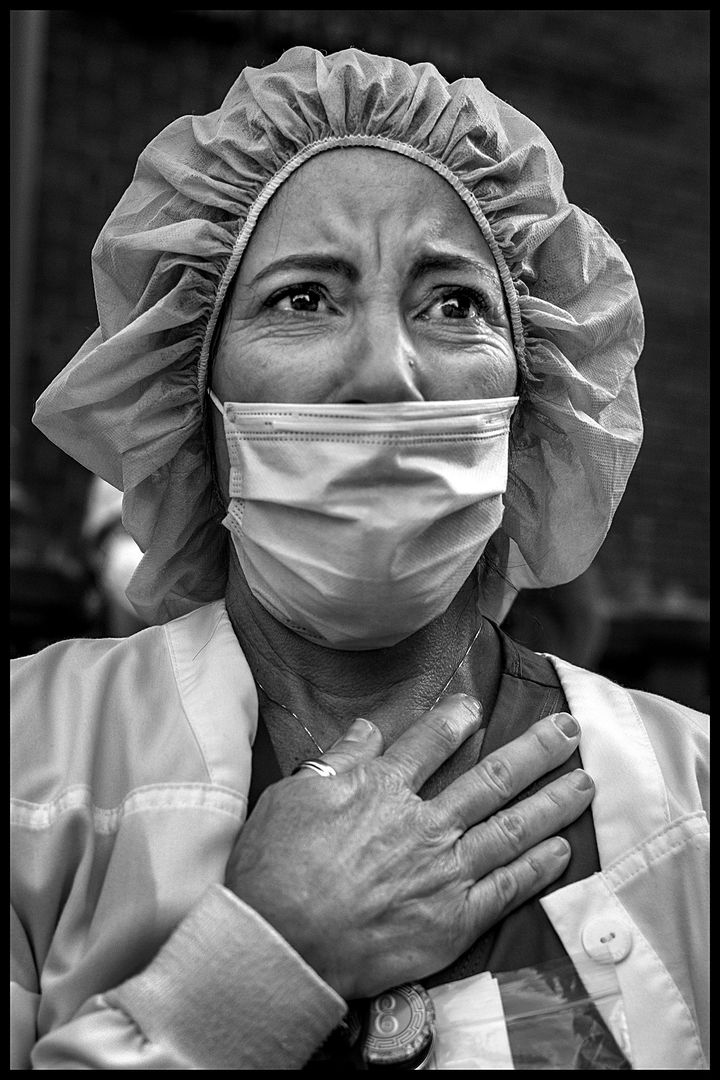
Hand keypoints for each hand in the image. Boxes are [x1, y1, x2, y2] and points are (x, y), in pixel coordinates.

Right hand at [226, 695, 592, 999]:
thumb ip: (338, 759)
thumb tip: (367, 728)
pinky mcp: (453, 920)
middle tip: (568, 728)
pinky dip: (537, 867)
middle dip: (536, 749)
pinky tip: (562, 849)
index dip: (455, 718)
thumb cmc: (277, 867)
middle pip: (492, 778)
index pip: (430, 742)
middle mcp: (424, 823)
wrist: (282, 942)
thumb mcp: (294, 795)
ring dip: (553, 802)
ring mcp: (445, 872)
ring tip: (584, 781)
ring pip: (512, 827)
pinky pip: (506, 888)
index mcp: (384, 789)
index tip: (476, 706)